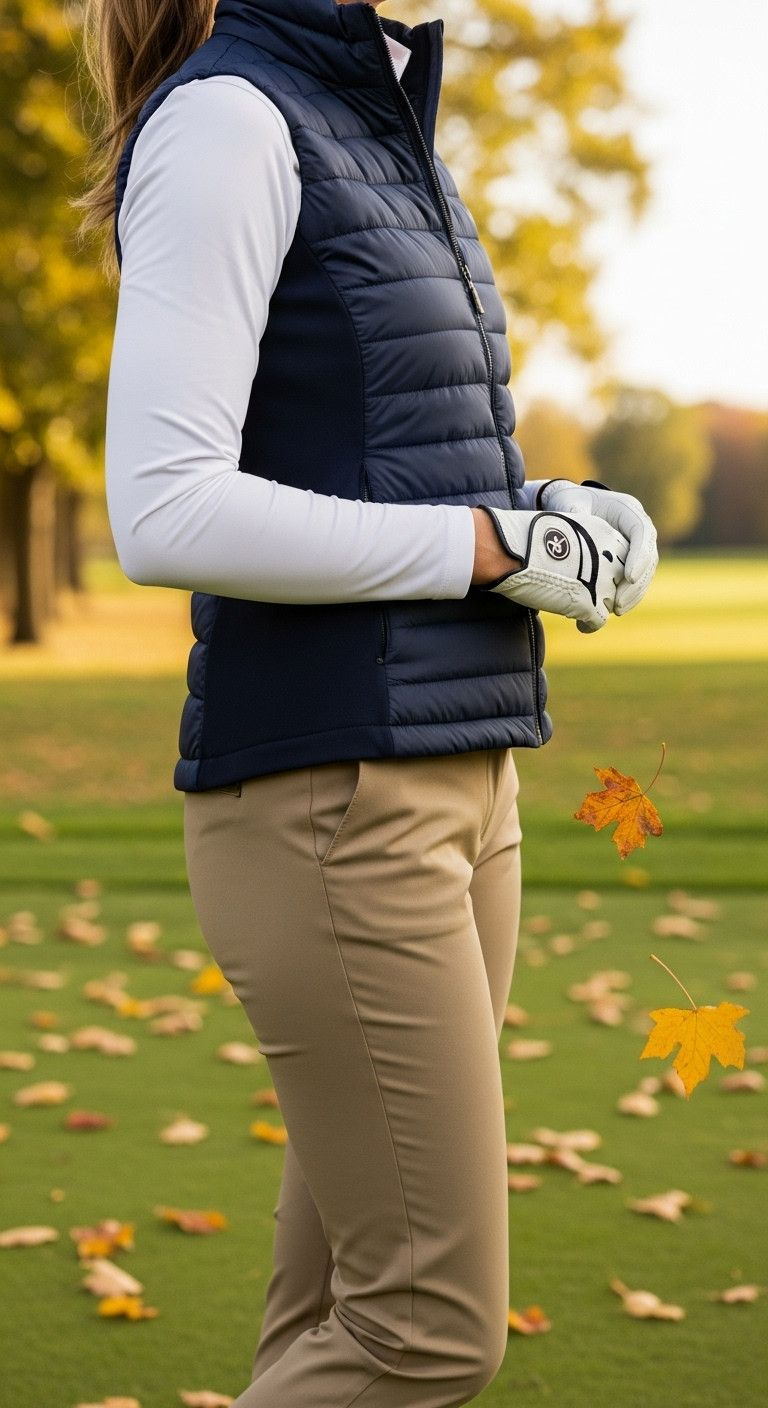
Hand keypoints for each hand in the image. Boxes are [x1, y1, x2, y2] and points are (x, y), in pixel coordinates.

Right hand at [476, 507, 629, 632]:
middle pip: (619, 581)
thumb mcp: (562, 529)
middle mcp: (609, 557)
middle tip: (589, 596)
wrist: (513, 551)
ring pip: (612, 603)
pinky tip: (580, 626)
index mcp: (604, 534)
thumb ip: (578, 543)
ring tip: (582, 611)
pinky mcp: (590, 604)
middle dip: (608, 590)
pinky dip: (589, 625)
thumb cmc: (526, 537)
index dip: (608, 569)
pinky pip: (598, 622)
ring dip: (599, 608)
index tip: (593, 575)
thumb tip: (575, 557)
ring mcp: (602, 582)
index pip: (621, 556)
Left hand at [523, 478, 657, 614]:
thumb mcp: (570, 501)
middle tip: (619, 604)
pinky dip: (628, 595)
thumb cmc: (571, 502)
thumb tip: (574, 517)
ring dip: (634, 594)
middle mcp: (638, 528)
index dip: (639, 556)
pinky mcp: (630, 561)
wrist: (573, 506)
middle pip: (648, 557)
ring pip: (645, 573)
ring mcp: (637, 546)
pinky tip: (614, 610)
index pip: (642, 532)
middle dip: (637, 583)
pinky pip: (636, 580)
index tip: (628, 577)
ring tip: (617, 610)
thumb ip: (574, 509)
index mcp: (628, 510)